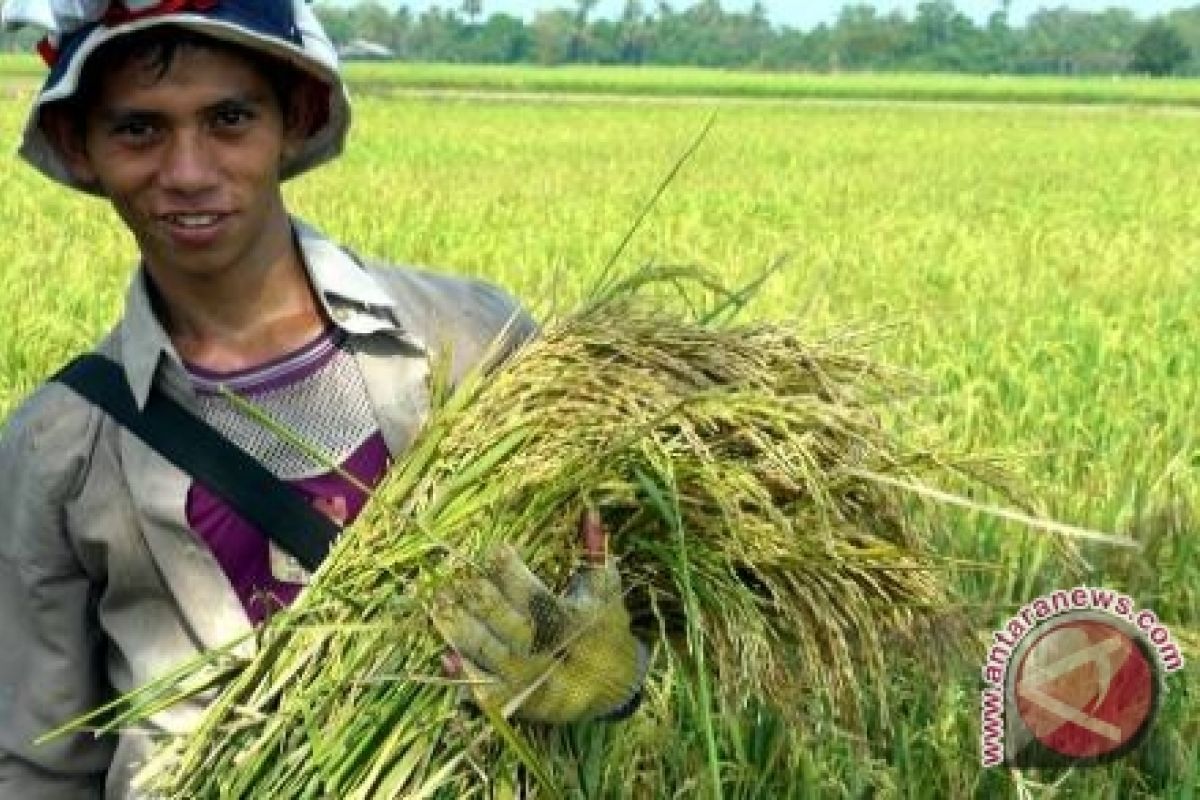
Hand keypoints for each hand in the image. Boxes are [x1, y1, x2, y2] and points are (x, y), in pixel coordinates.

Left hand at [432, 511, 644, 723]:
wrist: (613, 688)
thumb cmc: (605, 628)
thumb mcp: (605, 591)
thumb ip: (595, 554)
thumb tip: (590, 512)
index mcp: (571, 623)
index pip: (534, 593)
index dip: (511, 571)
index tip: (494, 549)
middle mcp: (548, 653)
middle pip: (504, 622)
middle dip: (479, 598)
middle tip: (455, 576)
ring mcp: (530, 681)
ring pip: (487, 653)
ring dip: (460, 629)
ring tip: (438, 605)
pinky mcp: (518, 703)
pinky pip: (484, 692)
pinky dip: (463, 676)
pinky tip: (444, 657)